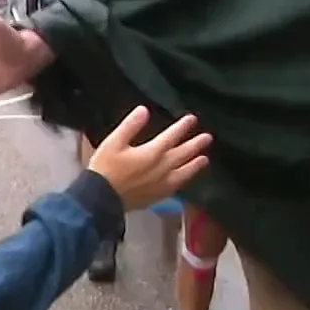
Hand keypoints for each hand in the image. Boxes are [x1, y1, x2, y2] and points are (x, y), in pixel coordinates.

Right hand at [87, 107, 213, 209]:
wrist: (101, 199)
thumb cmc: (105, 168)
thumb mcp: (114, 142)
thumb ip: (130, 125)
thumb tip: (144, 110)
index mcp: (152, 153)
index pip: (171, 136)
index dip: (182, 126)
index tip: (192, 119)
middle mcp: (161, 168)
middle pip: (182, 154)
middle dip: (195, 144)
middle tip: (208, 137)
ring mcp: (161, 184)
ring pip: (184, 172)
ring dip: (195, 164)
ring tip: (205, 159)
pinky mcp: (158, 196)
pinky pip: (177, 186)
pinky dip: (185, 180)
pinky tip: (187, 179)